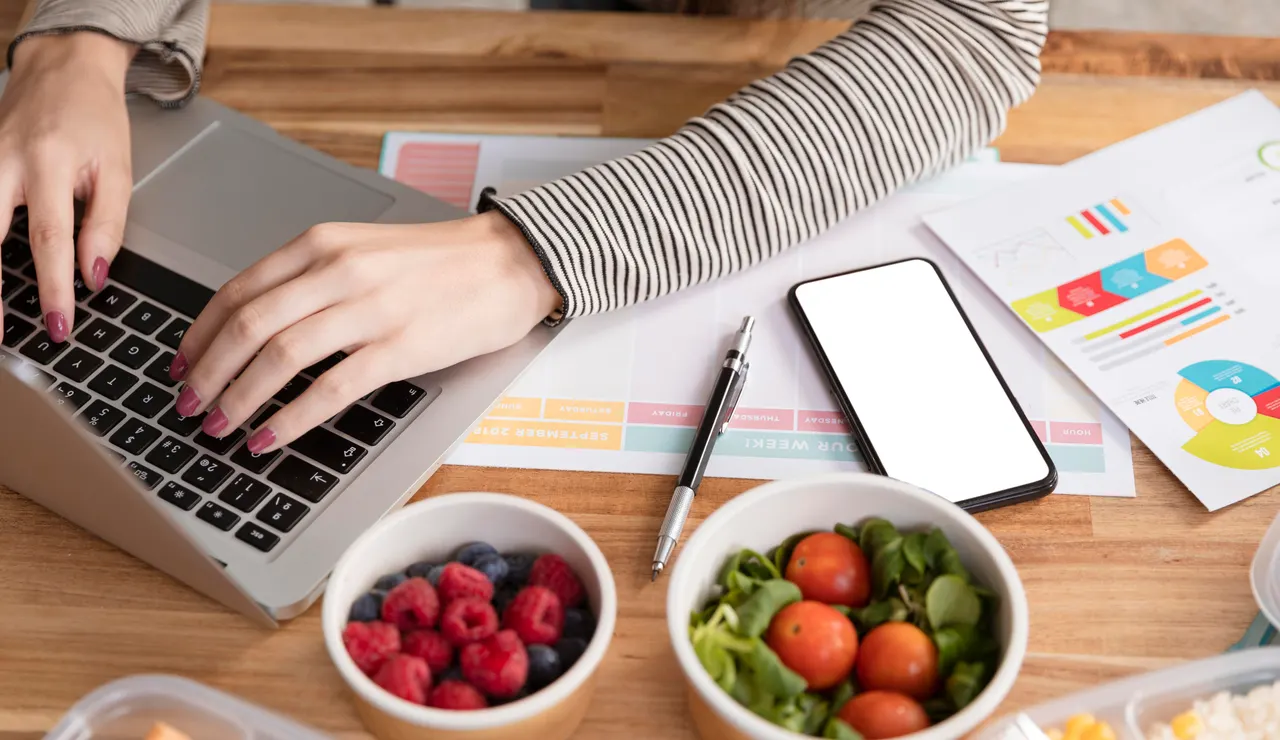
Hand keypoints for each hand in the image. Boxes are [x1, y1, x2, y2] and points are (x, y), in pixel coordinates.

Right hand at [0, 33, 134, 342]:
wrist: (62, 68)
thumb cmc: (94, 119)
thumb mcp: (118, 169)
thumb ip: (107, 224)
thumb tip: (95, 276)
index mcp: (48, 162)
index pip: (49, 239)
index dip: (55, 287)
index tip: (60, 324)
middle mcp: (3, 163)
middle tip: (1, 335)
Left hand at [170, 211, 561, 452]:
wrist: (511, 262)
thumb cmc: (442, 261)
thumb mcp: (364, 250)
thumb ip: (313, 278)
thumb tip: (260, 326)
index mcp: (323, 245)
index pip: (238, 291)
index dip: (199, 336)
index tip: (182, 365)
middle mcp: (338, 271)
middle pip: (247, 326)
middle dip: (207, 374)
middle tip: (188, 405)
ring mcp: (369, 310)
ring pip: (279, 358)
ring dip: (239, 399)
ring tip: (221, 426)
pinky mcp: (401, 347)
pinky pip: (331, 389)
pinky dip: (291, 418)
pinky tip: (272, 437)